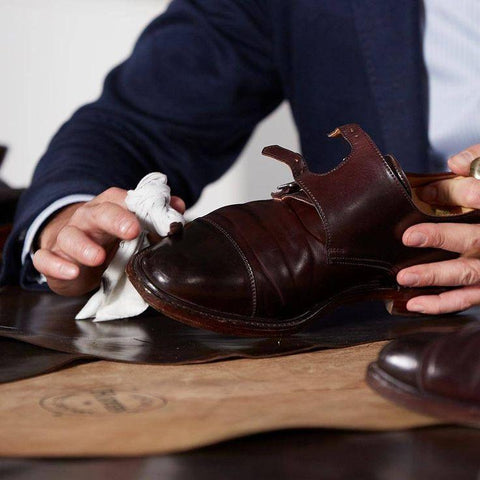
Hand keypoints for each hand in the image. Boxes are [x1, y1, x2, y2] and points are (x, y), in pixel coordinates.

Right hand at [33, 187, 185, 296]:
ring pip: (71, 237)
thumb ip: (155, 217)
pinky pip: (46, 259)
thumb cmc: (106, 236)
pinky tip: (71, 272)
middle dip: (115, 220)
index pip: (120, 199)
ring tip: (97, 257)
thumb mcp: (130, 225)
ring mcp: (67, 238)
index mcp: (108, 208)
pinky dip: (56, 265)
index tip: (155, 216)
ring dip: (84, 247)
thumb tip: (179, 206)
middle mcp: (87, 219)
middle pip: (98, 214)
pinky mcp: (52, 258)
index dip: (135, 205)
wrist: (71, 250)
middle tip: (132, 230)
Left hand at [397, 144, 479, 313]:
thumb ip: (479, 161)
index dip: (460, 192)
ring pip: (469, 273)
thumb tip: (456, 163)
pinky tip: (415, 303)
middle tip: (409, 237)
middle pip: (475, 240)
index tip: (430, 191)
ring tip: (404, 277)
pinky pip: (468, 299)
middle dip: (442, 238)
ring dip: (435, 276)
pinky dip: (441, 303)